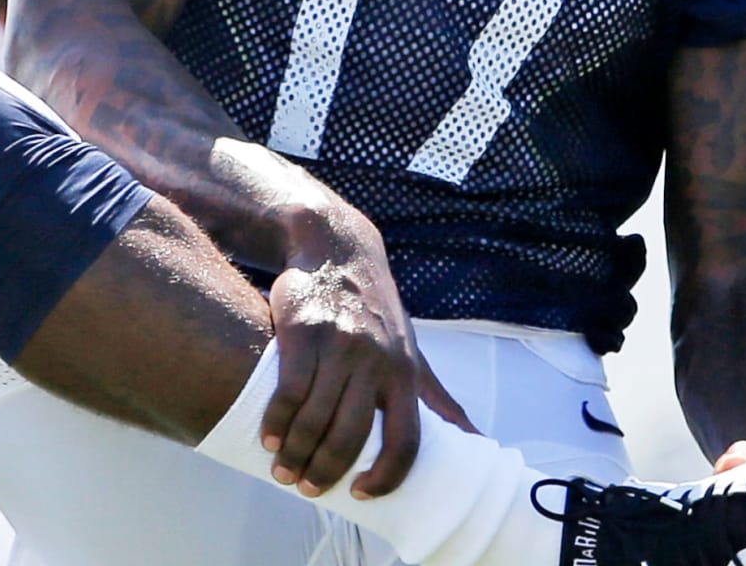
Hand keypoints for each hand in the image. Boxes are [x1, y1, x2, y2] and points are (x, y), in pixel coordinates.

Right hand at [260, 205, 473, 499]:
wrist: (339, 250)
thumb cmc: (377, 313)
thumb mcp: (413, 351)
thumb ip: (437, 398)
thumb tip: (478, 442)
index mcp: (405, 373)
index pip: (405, 441)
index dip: (385, 478)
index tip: (360, 494)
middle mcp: (376, 361)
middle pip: (351, 436)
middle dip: (325, 472)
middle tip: (306, 488)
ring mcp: (339, 346)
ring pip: (316, 419)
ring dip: (294, 455)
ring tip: (282, 469)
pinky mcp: (305, 331)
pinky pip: (289, 390)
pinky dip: (276, 421)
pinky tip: (268, 437)